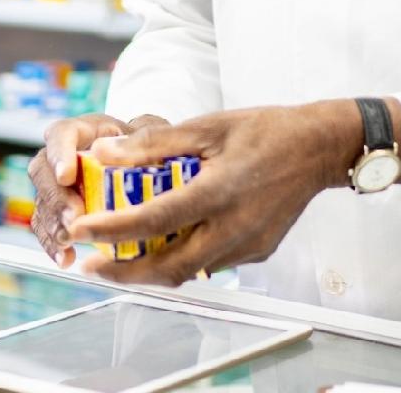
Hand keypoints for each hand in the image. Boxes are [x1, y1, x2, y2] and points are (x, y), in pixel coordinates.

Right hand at [28, 113, 169, 268]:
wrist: (151, 170)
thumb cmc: (151, 149)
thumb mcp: (157, 135)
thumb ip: (149, 137)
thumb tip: (130, 149)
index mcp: (87, 131)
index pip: (62, 133)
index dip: (60, 153)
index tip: (66, 176)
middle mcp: (65, 155)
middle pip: (43, 170)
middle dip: (56, 197)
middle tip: (73, 218)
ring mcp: (59, 185)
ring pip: (41, 201)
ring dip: (52, 224)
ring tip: (68, 242)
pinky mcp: (60, 212)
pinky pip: (46, 227)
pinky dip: (53, 245)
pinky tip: (66, 259)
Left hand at [64, 103, 359, 286]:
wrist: (319, 148)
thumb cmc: (264, 131)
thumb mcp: (206, 126)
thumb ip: (153, 144)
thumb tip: (104, 152)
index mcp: (218, 192)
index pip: (153, 221)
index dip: (111, 231)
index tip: (81, 232)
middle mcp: (234, 228)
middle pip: (168, 268)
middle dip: (123, 273)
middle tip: (91, 264)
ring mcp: (249, 246)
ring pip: (190, 271)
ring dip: (152, 268)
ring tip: (120, 256)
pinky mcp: (259, 252)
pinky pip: (212, 264)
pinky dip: (184, 258)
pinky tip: (168, 242)